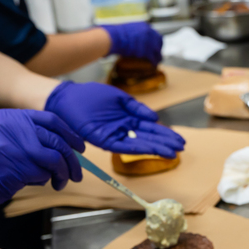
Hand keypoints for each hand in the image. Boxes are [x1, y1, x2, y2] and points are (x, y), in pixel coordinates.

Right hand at [0, 110, 83, 214]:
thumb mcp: (1, 136)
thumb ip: (28, 135)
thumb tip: (63, 146)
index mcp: (11, 117)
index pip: (51, 120)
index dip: (70, 134)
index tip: (80, 147)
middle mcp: (14, 127)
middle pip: (57, 140)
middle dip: (72, 160)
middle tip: (77, 173)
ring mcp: (16, 146)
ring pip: (55, 158)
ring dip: (62, 173)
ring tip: (60, 182)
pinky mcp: (17, 166)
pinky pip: (44, 173)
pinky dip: (45, 180)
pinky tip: (37, 183)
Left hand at [44, 82, 184, 156]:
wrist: (67, 97)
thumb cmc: (91, 96)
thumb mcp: (119, 98)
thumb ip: (137, 108)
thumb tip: (155, 119)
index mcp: (127, 119)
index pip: (151, 129)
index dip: (165, 134)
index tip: (179, 140)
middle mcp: (122, 130)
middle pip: (148, 138)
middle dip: (165, 143)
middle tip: (181, 148)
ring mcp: (114, 136)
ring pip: (139, 144)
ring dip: (155, 148)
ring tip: (172, 152)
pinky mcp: (103, 140)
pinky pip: (123, 146)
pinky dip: (138, 148)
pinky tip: (151, 150)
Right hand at [101, 22, 162, 65]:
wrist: (113, 38)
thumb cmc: (114, 34)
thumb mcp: (126, 29)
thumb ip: (131, 32)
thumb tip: (129, 36)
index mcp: (143, 26)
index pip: (153, 33)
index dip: (154, 40)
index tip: (154, 45)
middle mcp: (148, 32)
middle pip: (159, 41)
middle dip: (158, 48)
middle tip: (157, 53)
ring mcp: (148, 41)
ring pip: (157, 50)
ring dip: (158, 56)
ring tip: (157, 61)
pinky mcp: (146, 50)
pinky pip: (153, 58)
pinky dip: (154, 62)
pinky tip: (153, 65)